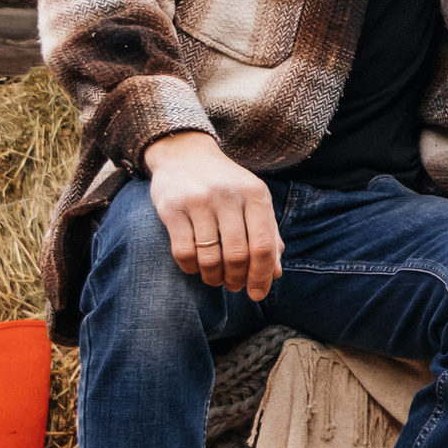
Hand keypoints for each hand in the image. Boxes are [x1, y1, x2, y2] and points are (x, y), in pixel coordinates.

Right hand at [145, 131, 279, 299]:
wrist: (185, 153)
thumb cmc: (226, 184)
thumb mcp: (253, 201)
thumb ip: (268, 234)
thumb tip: (275, 274)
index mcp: (255, 194)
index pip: (264, 246)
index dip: (261, 276)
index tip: (257, 293)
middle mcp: (228, 195)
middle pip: (237, 255)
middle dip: (236, 279)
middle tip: (233, 286)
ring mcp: (198, 200)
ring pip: (209, 257)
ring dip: (213, 277)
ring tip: (215, 278)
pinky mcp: (172, 207)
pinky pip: (183, 252)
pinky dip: (191, 268)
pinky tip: (195, 267)